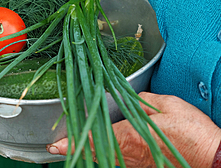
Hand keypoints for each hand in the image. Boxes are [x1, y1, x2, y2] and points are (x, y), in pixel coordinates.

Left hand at [46, 92, 220, 167]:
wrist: (211, 157)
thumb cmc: (192, 132)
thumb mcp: (167, 105)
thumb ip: (143, 101)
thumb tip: (130, 99)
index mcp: (132, 135)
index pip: (95, 138)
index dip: (73, 143)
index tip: (55, 146)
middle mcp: (129, 152)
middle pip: (95, 152)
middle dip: (75, 149)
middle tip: (57, 146)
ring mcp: (135, 163)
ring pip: (104, 158)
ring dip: (87, 152)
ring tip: (72, 146)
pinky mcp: (142, 166)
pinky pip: (116, 161)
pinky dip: (103, 155)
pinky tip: (97, 149)